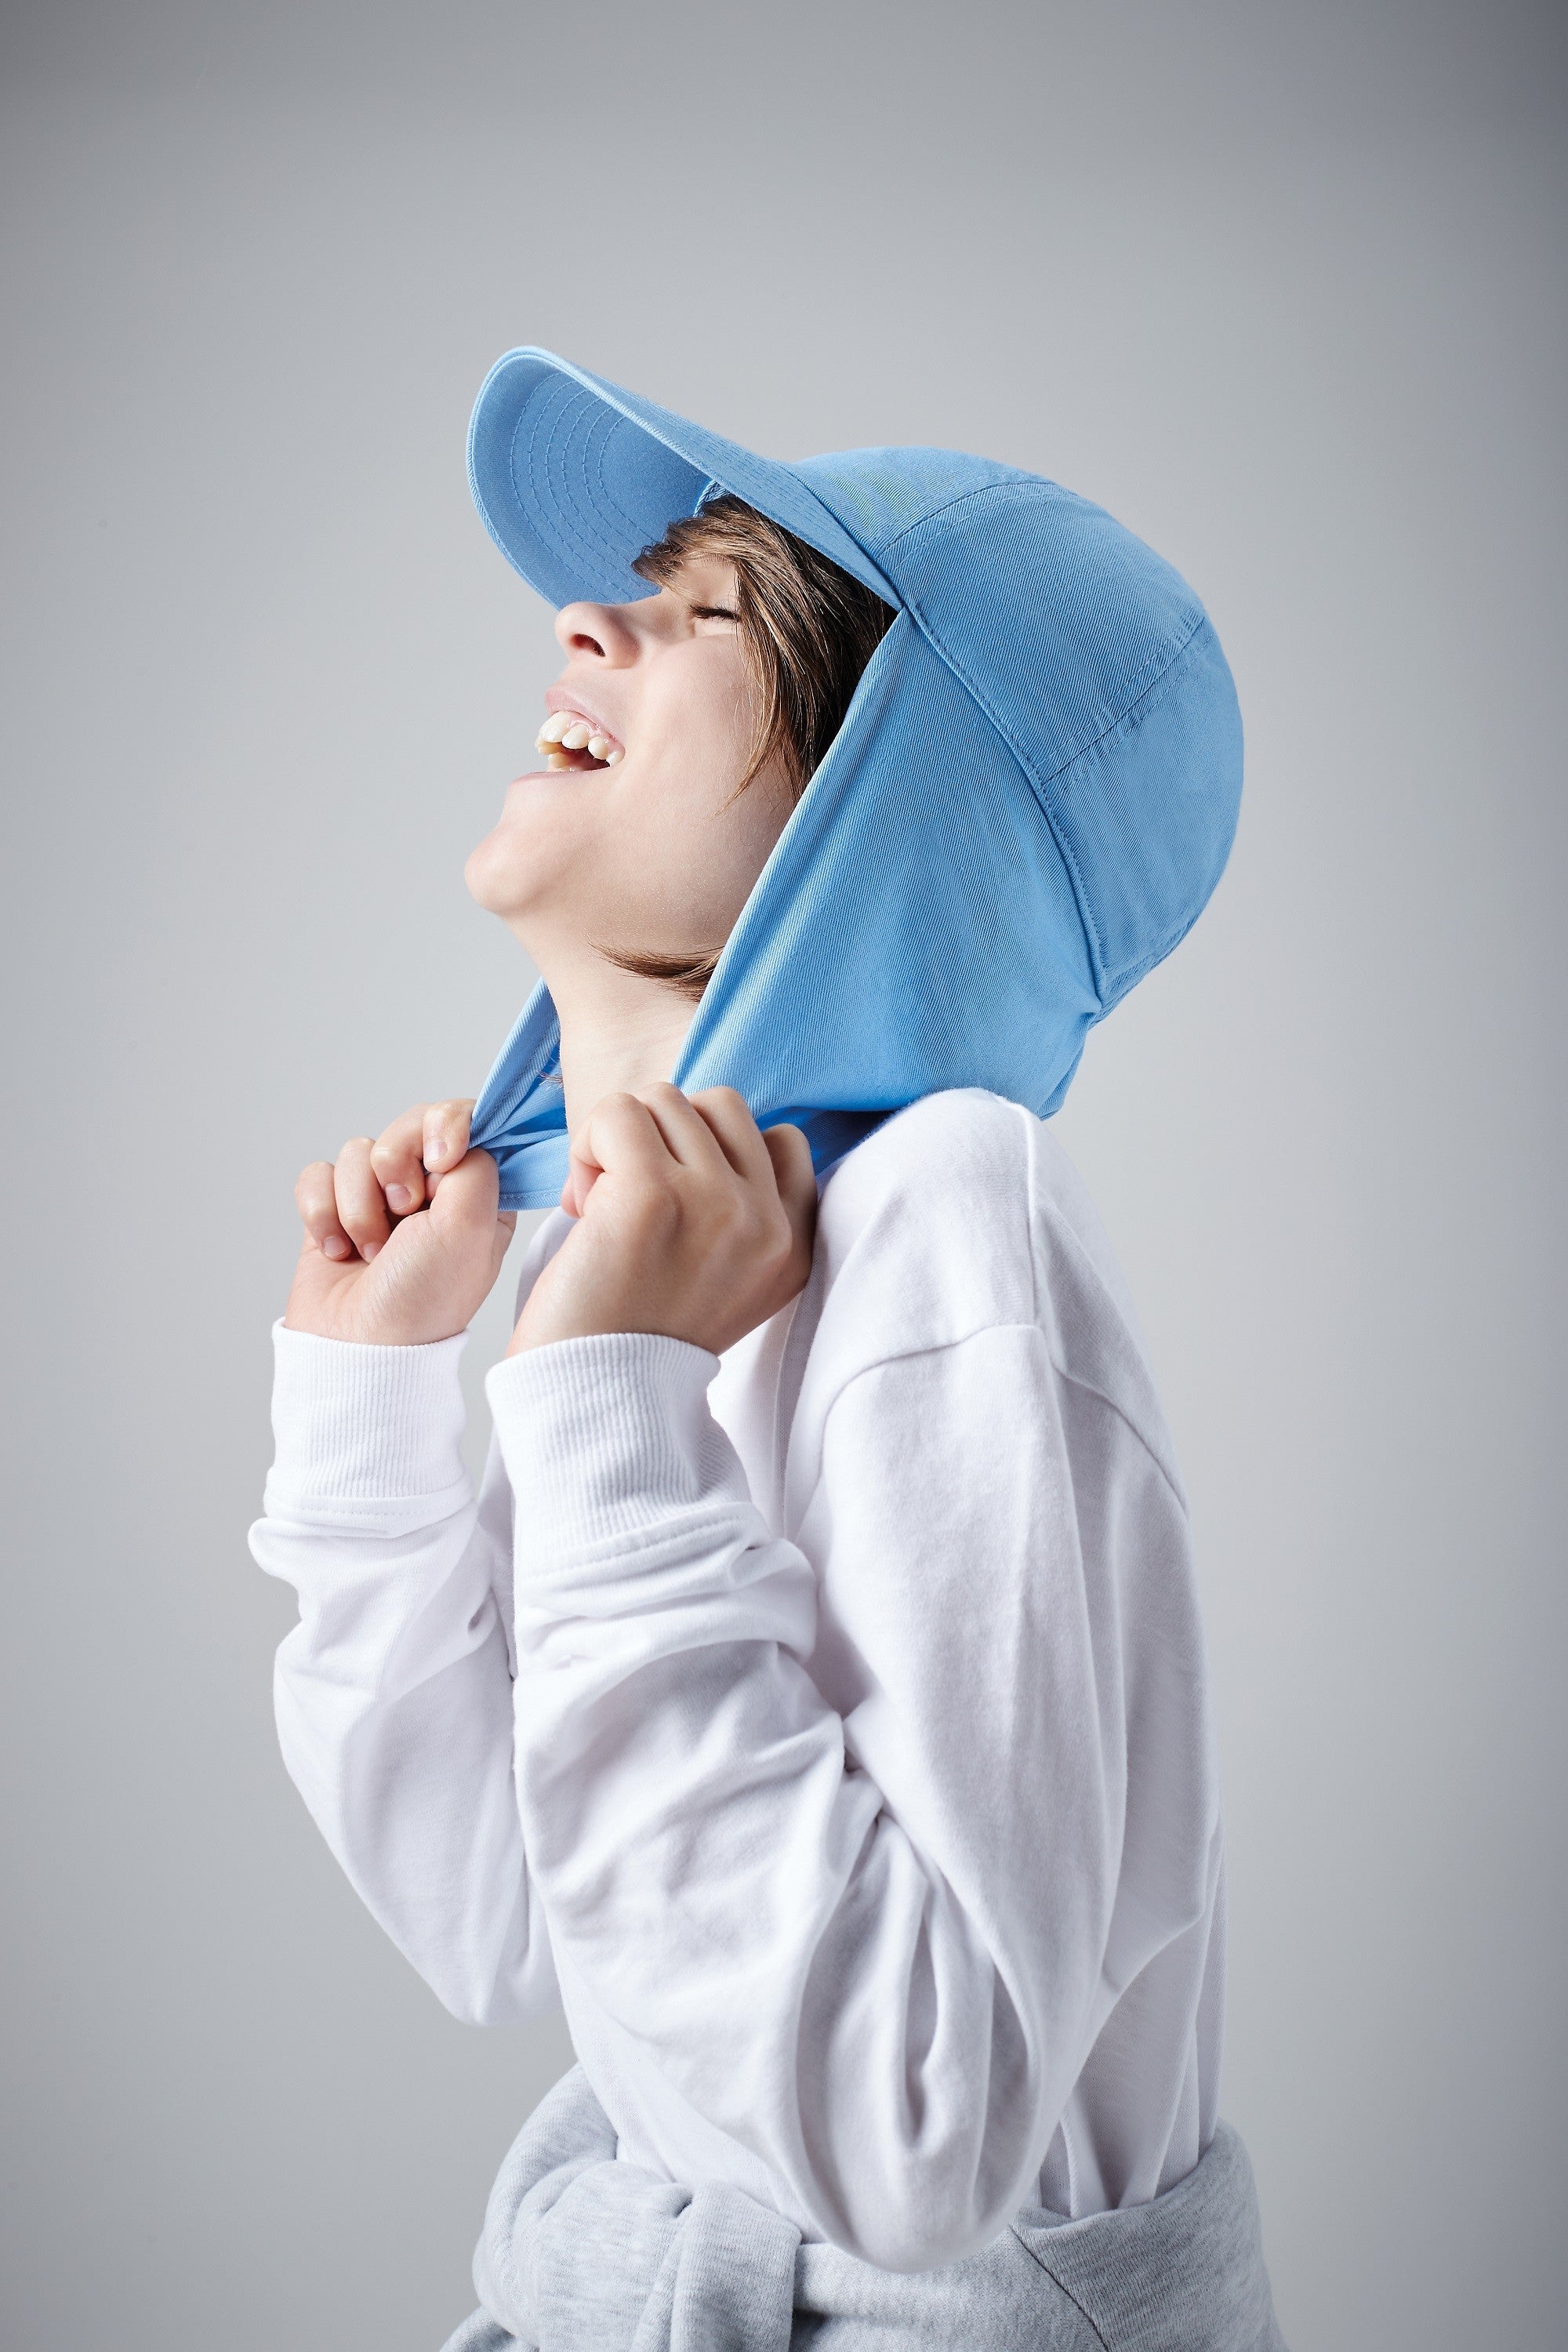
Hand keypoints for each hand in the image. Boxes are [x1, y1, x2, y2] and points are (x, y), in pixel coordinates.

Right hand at [284, 1097, 516, 1345]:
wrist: (359, 1347)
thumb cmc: (422, 1298)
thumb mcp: (472, 1227)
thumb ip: (475, 1164)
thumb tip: (449, 1133)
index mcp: (476, 1191)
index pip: (465, 1120)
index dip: (446, 1125)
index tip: (439, 1158)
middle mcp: (430, 1190)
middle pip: (408, 1125)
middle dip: (396, 1164)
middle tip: (403, 1210)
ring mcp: (379, 1199)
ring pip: (357, 1151)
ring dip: (359, 1204)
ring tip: (372, 1251)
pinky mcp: (333, 1210)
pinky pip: (317, 1175)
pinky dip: (322, 1213)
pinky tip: (337, 1251)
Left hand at [508, 1084, 815, 1358]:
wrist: (595, 1399)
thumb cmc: (637, 1336)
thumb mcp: (726, 1282)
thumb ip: (739, 1214)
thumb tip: (700, 1128)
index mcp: (792, 1247)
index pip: (782, 1139)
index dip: (715, 1151)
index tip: (678, 1201)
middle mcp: (767, 1224)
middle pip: (720, 1106)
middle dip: (666, 1136)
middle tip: (629, 1199)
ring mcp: (715, 1203)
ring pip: (664, 1099)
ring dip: (618, 1141)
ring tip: (600, 1207)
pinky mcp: (653, 1194)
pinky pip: (616, 1112)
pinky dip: (587, 1145)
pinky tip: (580, 1205)